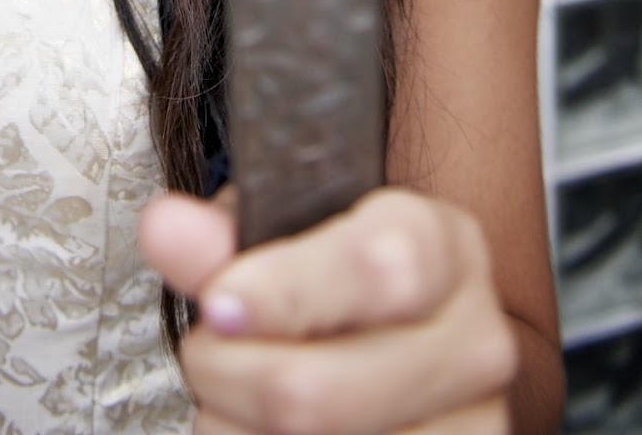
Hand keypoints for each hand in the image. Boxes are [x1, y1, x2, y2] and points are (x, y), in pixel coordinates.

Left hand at [138, 186, 517, 434]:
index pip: (381, 267)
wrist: (397, 340)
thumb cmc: (337, 278)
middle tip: (207, 348)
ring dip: (234, 426)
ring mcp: (469, 428)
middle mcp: (473, 344)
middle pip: (319, 392)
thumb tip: (168, 228)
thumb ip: (225, 236)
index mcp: (444, 248)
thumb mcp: (291, 233)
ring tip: (237, 392)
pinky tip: (260, 430)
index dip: (288, 292)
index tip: (220, 304)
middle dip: (226, 374)